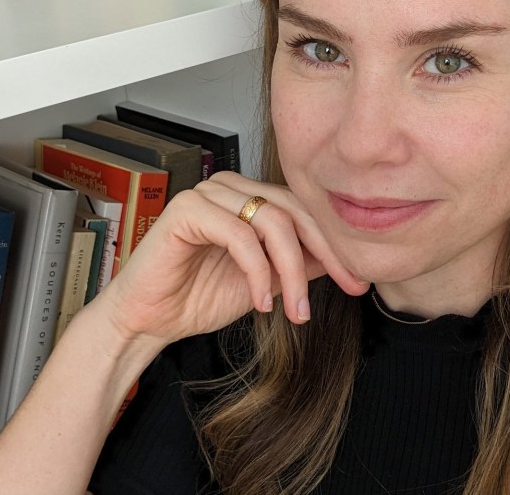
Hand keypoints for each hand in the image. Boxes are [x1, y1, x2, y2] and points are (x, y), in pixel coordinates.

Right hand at [94, 172, 366, 346]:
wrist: (148, 320)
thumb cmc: (197, 297)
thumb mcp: (267, 282)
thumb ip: (300, 264)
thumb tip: (346, 259)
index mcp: (251, 198)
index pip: (306, 211)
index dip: (336, 245)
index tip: (360, 280)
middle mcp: (232, 188)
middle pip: (295, 211)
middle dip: (326, 254)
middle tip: (346, 288)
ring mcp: (208, 194)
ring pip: (272, 222)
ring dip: (291, 271)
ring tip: (295, 311)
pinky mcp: (187, 210)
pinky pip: (240, 235)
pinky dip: (257, 271)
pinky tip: (260, 302)